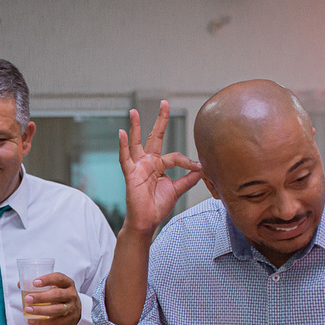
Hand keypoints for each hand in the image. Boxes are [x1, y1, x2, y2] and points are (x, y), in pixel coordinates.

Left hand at [21, 273, 79, 324]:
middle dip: (41, 297)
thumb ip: (39, 285)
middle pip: (57, 295)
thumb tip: (20, 284)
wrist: (76, 311)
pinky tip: (30, 320)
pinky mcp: (68, 320)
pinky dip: (41, 323)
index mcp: (67, 283)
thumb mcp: (55, 287)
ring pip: (56, 310)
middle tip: (27, 298)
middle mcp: (71, 295)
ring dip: (40, 310)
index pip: (59, 278)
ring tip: (28, 309)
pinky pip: (54, 323)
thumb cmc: (60, 296)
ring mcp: (71, 308)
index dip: (47, 279)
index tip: (34, 282)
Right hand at [118, 101, 202, 236]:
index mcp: (159, 165)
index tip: (199, 167)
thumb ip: (188, 179)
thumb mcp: (177, 190)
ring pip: (136, 143)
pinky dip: (123, 146)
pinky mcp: (130, 174)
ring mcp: (138, 167)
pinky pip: (125, 158)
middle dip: (160, 120)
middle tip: (165, 103)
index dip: (188, 161)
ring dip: (134, 127)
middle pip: (154, 137)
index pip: (175, 156)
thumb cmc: (158, 206)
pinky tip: (122, 133)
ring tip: (133, 111)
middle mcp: (148, 162)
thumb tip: (202, 168)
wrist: (147, 221)